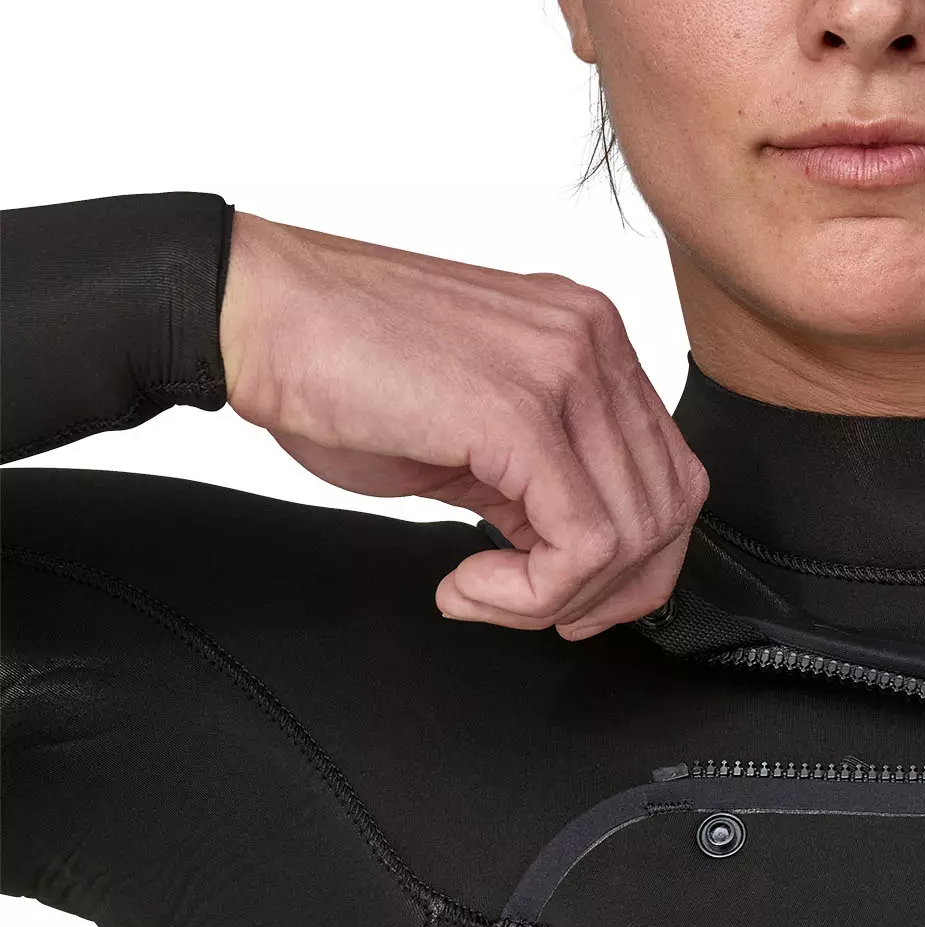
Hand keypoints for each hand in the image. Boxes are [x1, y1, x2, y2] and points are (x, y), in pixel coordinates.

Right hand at [218, 211, 707, 636]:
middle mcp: (592, 340)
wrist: (253, 315)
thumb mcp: (478, 430)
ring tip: (483, 592)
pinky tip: (469, 583)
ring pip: (631, 535)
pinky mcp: (522, 414)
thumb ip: (545, 480)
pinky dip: (531, 593)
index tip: (573, 598)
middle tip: (538, 611)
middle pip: (669, 508)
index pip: (670, 474)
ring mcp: (564, 369)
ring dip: (557, 596)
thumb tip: (583, 559)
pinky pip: (581, 545)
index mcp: (590, 337)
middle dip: (611, 590)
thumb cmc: (341, 369)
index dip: (637, 561)